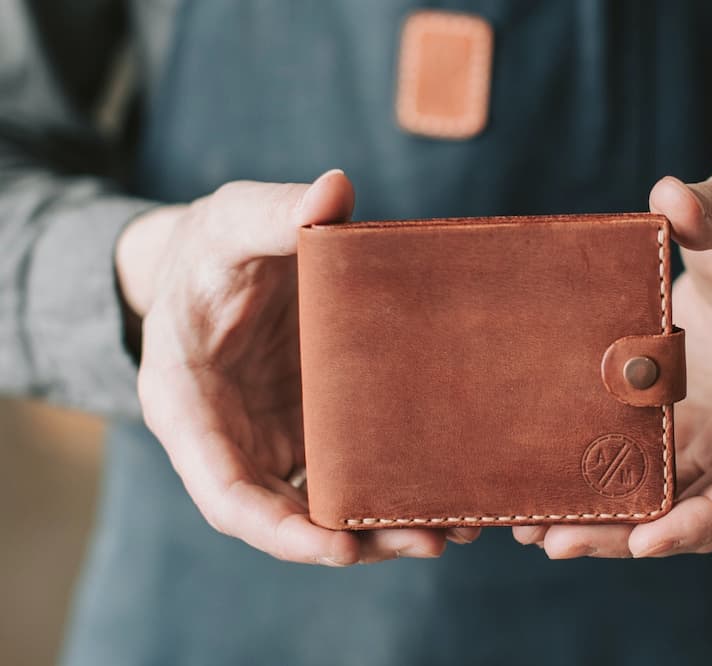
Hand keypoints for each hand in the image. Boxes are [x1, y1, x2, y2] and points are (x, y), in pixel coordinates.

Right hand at [117, 170, 478, 564]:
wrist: (218, 261)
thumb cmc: (212, 247)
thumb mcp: (232, 221)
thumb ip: (275, 212)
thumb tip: (334, 191)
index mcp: (190, 405)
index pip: (225, 493)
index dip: (277, 530)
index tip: (335, 548)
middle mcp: (232, 439)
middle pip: (285, 517)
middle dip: (351, 541)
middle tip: (428, 541)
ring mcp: (274, 438)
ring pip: (323, 505)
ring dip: (381, 526)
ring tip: (454, 529)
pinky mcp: (312, 427)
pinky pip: (348, 471)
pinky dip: (389, 488)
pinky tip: (445, 491)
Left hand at [513, 165, 711, 557]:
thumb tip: (671, 199)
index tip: (651, 539)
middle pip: (702, 509)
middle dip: (633, 535)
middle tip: (556, 541)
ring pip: (665, 501)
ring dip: (605, 523)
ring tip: (530, 529)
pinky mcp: (676, 424)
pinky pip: (640, 468)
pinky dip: (598, 486)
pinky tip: (540, 491)